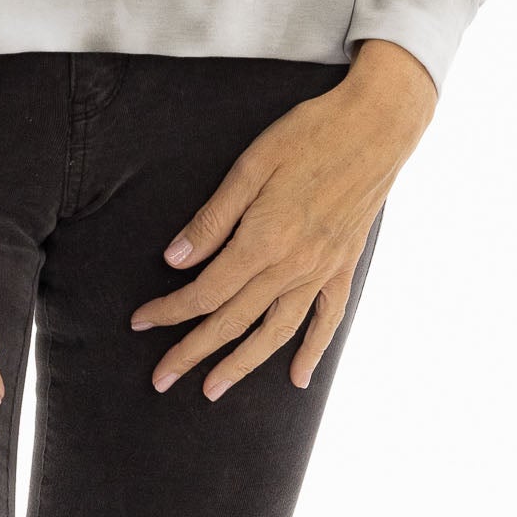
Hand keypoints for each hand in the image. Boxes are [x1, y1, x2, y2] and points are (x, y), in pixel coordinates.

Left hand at [128, 39, 437, 398]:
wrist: (376, 126)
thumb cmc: (309, 135)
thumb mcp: (251, 165)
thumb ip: (213, 218)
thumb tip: (176, 260)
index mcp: (263, 240)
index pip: (206, 291)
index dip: (170, 311)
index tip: (141, 323)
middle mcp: (292, 266)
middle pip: (233, 321)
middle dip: (192, 352)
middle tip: (161, 379)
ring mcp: (321, 271)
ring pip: (275, 332)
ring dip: (241, 365)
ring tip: (213, 390)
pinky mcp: (344, 267)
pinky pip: (326, 320)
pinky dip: (311, 352)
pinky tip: (297, 378)